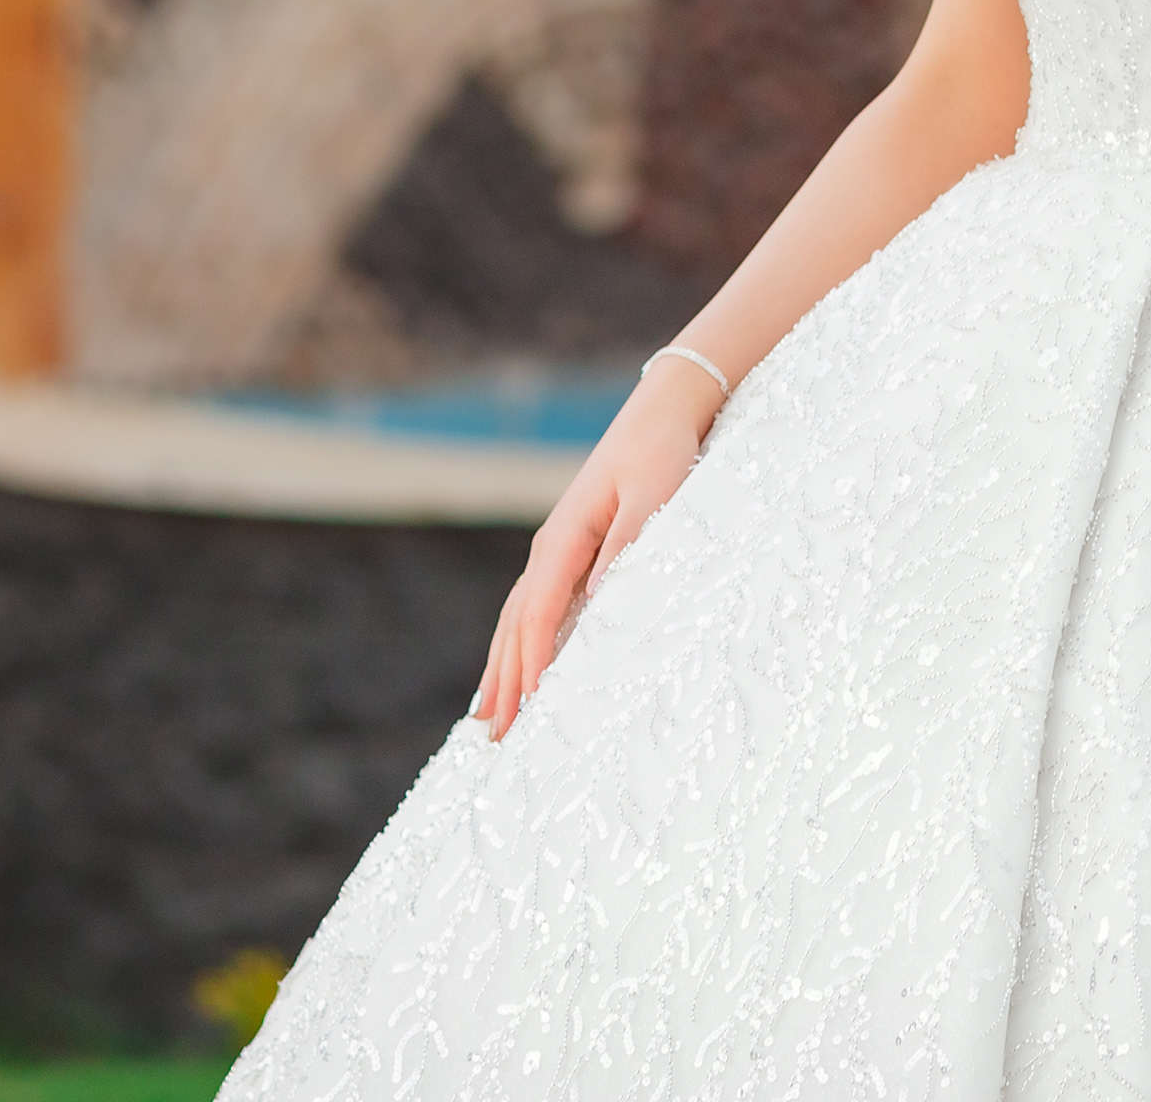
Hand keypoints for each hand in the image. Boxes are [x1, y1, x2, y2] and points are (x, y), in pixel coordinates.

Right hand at [474, 358, 720, 738]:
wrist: (662, 412)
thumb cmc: (662, 452)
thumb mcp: (653, 495)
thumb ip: (627, 545)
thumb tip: (597, 599)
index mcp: (564, 540)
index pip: (537, 615)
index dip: (530, 665)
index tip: (526, 711)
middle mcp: (551, 549)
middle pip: (515, 626)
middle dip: (504, 682)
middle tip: (495, 739)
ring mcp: (558, 551)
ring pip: (518, 620)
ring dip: (503, 669)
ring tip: (488, 718)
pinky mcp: (573, 551)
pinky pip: (535, 608)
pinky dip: (519, 644)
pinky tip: (516, 667)